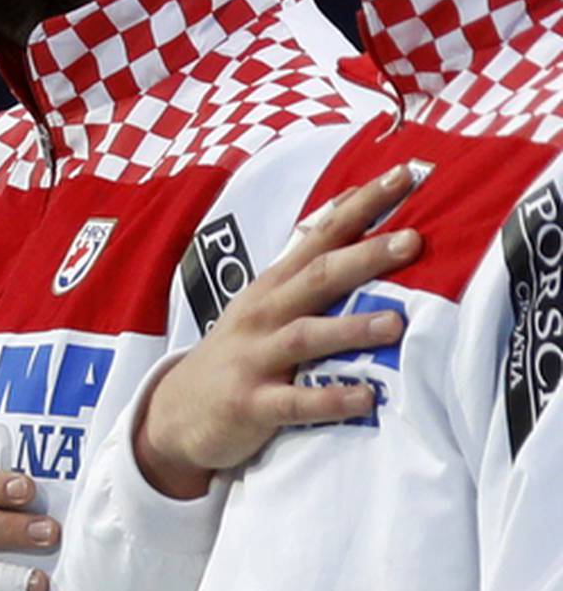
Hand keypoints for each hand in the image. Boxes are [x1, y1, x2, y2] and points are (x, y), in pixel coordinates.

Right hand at [135, 165, 417, 500]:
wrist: (177, 413)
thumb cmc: (237, 352)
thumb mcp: (262, 301)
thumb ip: (302, 264)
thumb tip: (342, 213)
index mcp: (271, 286)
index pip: (320, 235)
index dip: (359, 206)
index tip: (402, 177)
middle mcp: (263, 314)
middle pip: (317, 277)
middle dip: (365, 256)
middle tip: (413, 240)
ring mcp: (254, 358)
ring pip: (304, 337)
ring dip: (349, 328)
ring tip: (395, 322)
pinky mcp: (251, 404)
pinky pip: (294, 402)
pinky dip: (329, 398)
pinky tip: (366, 397)